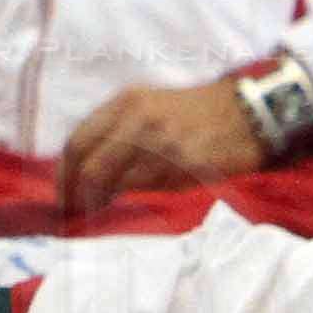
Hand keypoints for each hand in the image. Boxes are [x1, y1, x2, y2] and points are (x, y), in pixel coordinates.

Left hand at [55, 78, 263, 219]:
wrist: (250, 112)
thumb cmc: (194, 112)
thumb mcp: (148, 105)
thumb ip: (114, 130)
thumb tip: (80, 169)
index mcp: (126, 102)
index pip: (77, 142)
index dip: (64, 173)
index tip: (62, 192)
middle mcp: (139, 120)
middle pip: (90, 168)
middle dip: (77, 194)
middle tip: (76, 210)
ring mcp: (162, 143)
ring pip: (117, 183)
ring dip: (107, 200)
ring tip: (106, 206)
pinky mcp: (184, 164)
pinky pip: (150, 189)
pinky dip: (139, 196)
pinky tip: (143, 196)